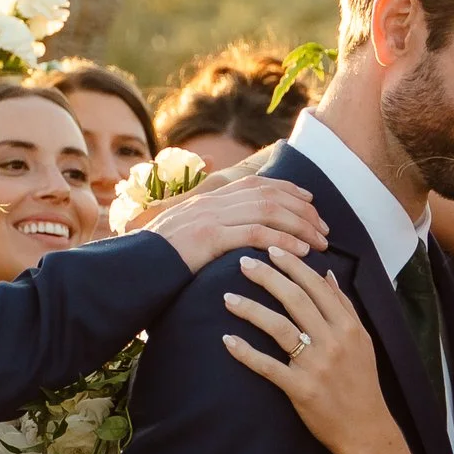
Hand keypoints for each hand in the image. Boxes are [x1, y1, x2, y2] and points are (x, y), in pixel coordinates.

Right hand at [144, 176, 326, 270]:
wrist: (127, 268)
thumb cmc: (155, 261)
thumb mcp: (183, 237)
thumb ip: (207, 230)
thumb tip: (229, 237)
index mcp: (207, 199)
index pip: (256, 185)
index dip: (288, 190)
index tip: (311, 202)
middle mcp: (211, 202)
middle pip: (269, 195)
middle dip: (302, 210)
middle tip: (325, 229)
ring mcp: (210, 217)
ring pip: (268, 211)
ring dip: (299, 226)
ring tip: (321, 242)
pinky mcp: (208, 237)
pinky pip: (254, 234)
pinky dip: (282, 240)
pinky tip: (300, 252)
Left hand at [220, 247, 391, 453]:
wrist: (365, 428)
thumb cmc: (361, 381)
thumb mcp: (362, 339)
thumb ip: (344, 306)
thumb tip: (326, 274)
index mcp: (348, 327)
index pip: (316, 288)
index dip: (293, 267)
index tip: (272, 250)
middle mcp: (333, 342)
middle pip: (295, 301)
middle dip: (268, 278)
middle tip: (243, 263)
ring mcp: (316, 365)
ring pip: (279, 328)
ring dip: (251, 310)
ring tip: (228, 298)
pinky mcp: (300, 389)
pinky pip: (268, 366)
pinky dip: (247, 353)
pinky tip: (228, 340)